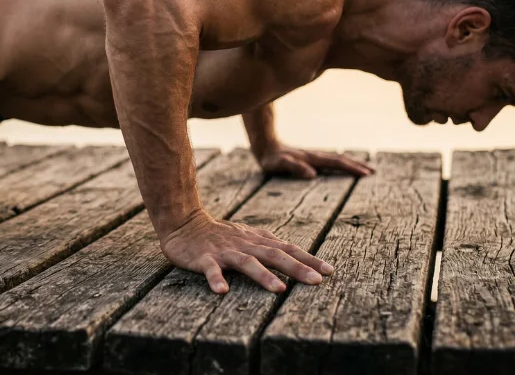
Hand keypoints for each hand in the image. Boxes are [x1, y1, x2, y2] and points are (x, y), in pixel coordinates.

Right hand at [160, 209, 333, 293]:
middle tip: (316, 281)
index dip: (308, 258)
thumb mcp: (248, 236)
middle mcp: (245, 245)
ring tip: (279, 290)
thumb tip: (296, 251)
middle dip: (296, 268)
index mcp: (257, 242)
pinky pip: (211, 270)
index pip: (288, 249)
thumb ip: (269, 244)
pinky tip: (222, 291)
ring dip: (263, 276)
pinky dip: (216, 279)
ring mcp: (225, 252)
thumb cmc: (220, 234)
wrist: (185, 224)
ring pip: (247, 263)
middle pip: (274, 256)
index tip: (329, 271)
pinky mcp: (205, 259)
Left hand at [257, 144, 373, 177]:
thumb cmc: (271, 158)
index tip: (365, 174)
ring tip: (366, 168)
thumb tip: (312, 174)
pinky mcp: (311, 158)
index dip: (351, 168)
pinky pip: (331, 159)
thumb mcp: (279, 164)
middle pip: (341, 159)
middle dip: (357, 165)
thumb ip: (294, 167)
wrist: (265, 144)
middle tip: (373, 172)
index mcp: (312, 159)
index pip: (336, 163)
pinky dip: (342, 162)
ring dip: (352, 162)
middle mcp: (316, 156)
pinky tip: (346, 165)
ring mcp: (314, 156)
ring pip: (337, 158)